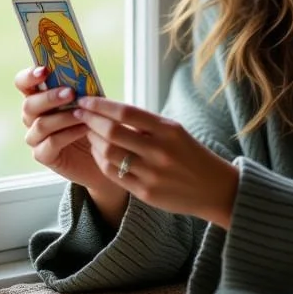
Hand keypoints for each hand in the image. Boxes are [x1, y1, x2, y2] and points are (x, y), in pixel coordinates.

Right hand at [16, 66, 106, 188]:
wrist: (102, 153)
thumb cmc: (93, 121)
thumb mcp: (89, 100)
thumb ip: (81, 88)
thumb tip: (81, 72)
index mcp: (38, 98)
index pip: (23, 84)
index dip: (29, 76)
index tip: (44, 71)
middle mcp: (32, 117)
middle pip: (29, 105)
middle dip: (49, 97)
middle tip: (70, 93)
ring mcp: (35, 138)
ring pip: (40, 125)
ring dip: (63, 117)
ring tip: (83, 113)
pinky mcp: (43, 155)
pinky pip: (51, 143)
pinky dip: (69, 134)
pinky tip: (84, 129)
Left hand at [73, 96, 239, 228]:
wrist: (214, 188)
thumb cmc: (191, 154)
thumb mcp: (175, 131)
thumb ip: (146, 123)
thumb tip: (110, 109)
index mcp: (168, 130)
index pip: (125, 113)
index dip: (100, 105)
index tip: (85, 100)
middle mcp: (159, 150)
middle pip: (112, 132)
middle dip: (90, 121)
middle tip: (78, 114)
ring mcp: (152, 173)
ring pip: (109, 154)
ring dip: (93, 141)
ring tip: (88, 133)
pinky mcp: (145, 192)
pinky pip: (114, 174)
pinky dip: (101, 161)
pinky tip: (99, 153)